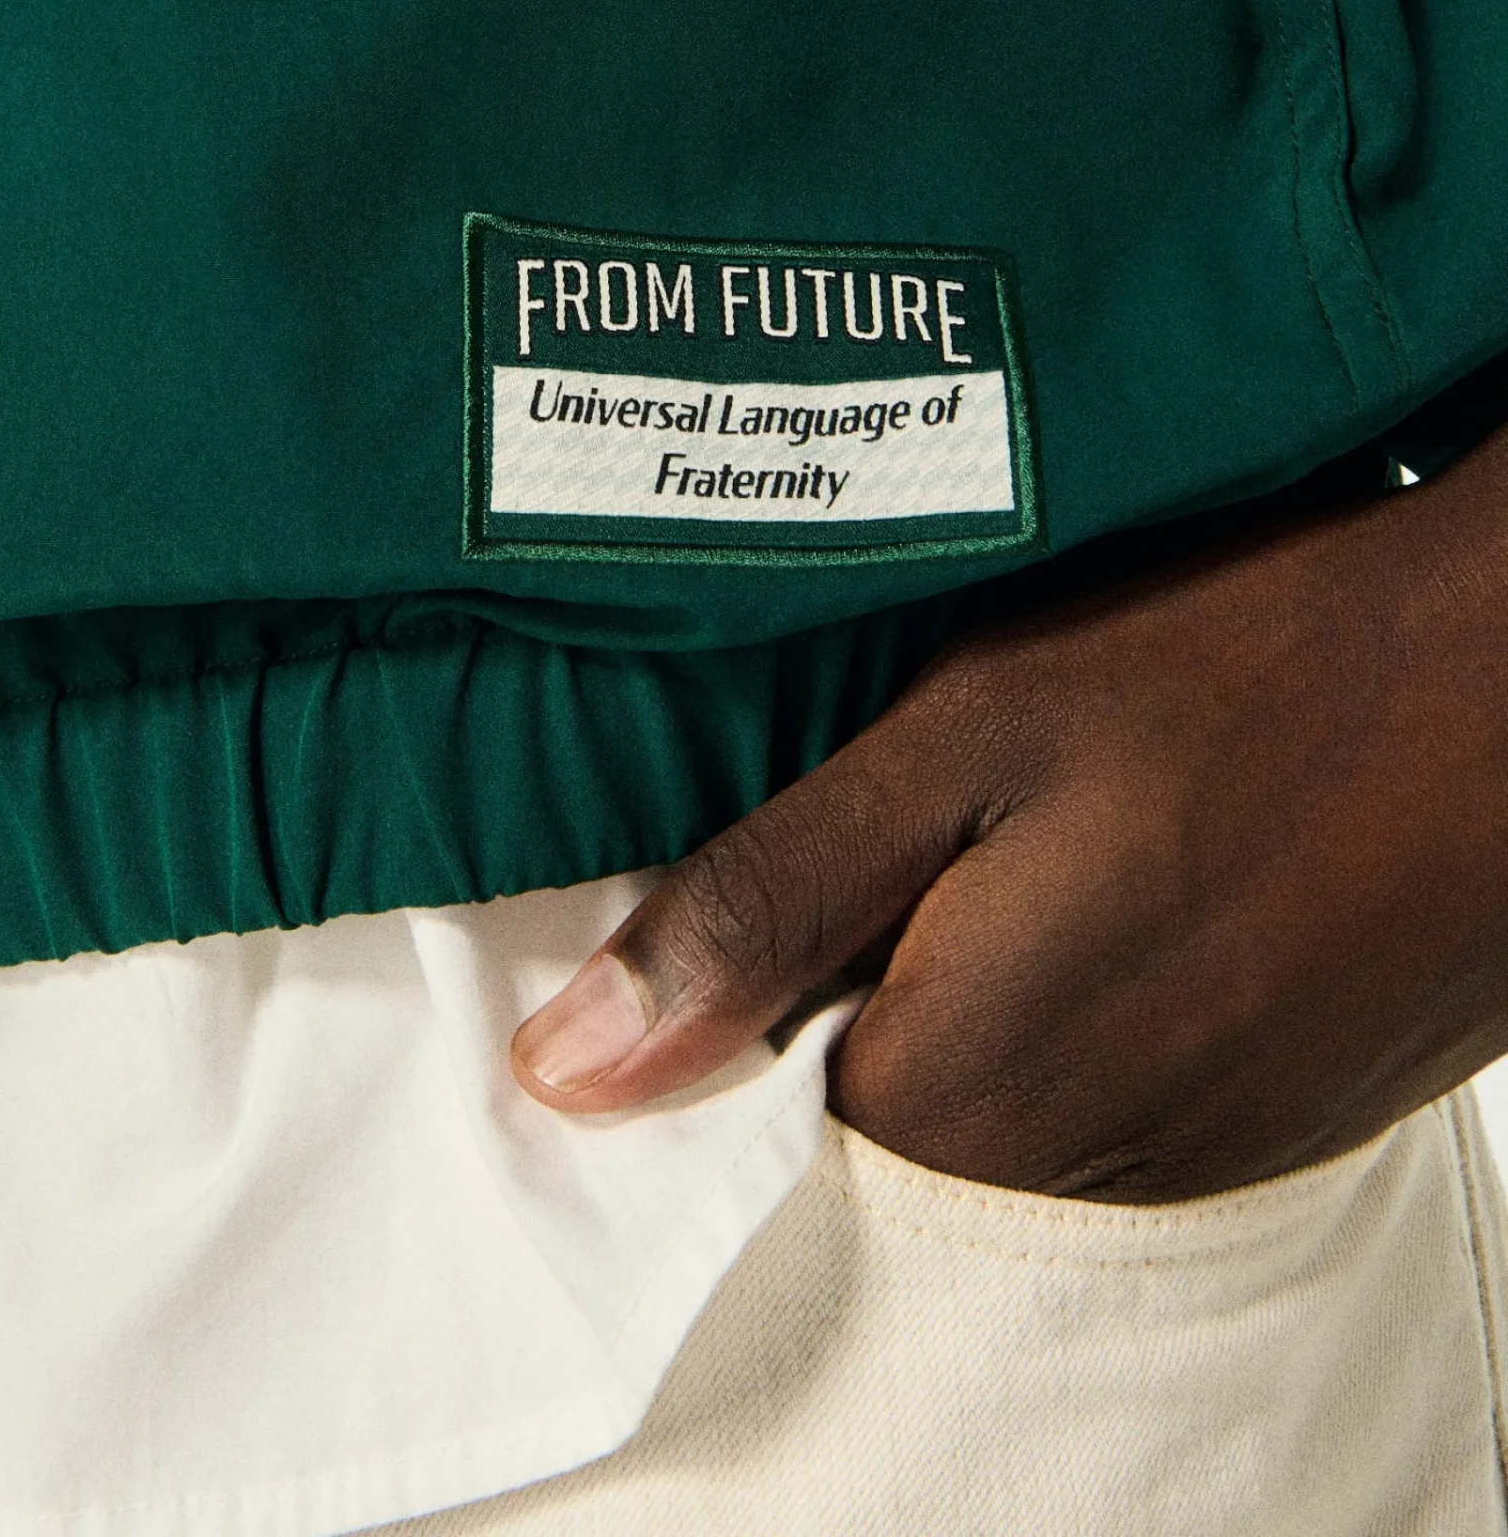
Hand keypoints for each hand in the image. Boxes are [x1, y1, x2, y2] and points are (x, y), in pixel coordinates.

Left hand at [510, 424, 1507, 1200]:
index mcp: (966, 1098)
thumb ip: (760, 912)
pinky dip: (1105, 971)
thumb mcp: (964, 739)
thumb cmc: (1249, 667)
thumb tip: (564, 1075)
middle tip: (947, 780)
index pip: (747, 1087)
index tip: (812, 813)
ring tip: (1070, 801)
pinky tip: (1153, 845)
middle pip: (880, 1091)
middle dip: (874, 946)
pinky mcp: (1282, 1120)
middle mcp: (1080, 1179)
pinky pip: (1120, 1078)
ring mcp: (1200, 1158)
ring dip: (995, 952)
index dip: (755, 941)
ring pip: (1002, 1083)